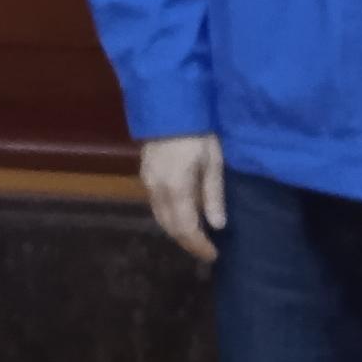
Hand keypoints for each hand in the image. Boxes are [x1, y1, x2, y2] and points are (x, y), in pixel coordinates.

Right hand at [136, 132, 225, 263]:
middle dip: (188, 242)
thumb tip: (217, 226)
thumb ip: (213, 195)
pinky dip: (169, 218)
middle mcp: (157, 189)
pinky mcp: (145, 174)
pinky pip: (155, 205)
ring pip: (160, 218)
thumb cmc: (198, 132)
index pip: (186, 228)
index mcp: (176, 188)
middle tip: (206, 251)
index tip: (214, 255)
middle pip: (170, 227)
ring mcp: (148, 181)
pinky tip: (181, 216)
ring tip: (196, 238)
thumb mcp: (213, 161)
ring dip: (177, 232)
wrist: (169, 105)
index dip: (199, 245)